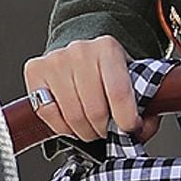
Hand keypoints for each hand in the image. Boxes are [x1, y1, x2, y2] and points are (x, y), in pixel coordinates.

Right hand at [23, 35, 159, 141]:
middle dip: (104, 130)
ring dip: (84, 132)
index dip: (126, 120)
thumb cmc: (106, 71)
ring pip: (72, 116)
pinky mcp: (35, 70)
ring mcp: (56, 59)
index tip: (130, 128)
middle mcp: (80, 50)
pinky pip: (48, 114)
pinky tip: (71, 121)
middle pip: (95, 110)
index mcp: (108, 48)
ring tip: (90, 127)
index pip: (119, 92)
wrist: (80, 52)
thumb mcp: (131, 79)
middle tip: (107, 130)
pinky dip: (62, 127)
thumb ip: (144, 104)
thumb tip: (142, 129)